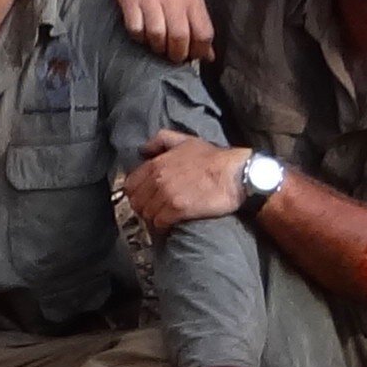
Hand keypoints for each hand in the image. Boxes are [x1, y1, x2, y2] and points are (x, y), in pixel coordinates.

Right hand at [100, 0, 217, 61]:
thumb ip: (200, 24)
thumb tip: (209, 55)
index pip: (203, 33)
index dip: (200, 51)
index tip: (193, 55)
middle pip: (180, 38)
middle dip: (177, 55)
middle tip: (173, 55)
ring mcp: (150, 0)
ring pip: (157, 36)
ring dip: (157, 47)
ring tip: (158, 46)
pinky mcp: (130, 1)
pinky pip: (136, 29)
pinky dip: (139, 37)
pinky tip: (143, 33)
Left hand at [123, 129, 253, 230]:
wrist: (235, 175)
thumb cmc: (213, 158)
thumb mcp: (185, 141)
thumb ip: (161, 140)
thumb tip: (143, 150)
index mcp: (156, 164)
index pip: (130, 184)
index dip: (136, 193)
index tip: (144, 197)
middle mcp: (158, 180)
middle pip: (136, 202)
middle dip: (143, 207)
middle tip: (153, 210)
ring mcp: (166, 196)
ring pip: (146, 214)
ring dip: (152, 217)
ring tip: (162, 217)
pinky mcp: (178, 210)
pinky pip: (159, 223)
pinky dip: (162, 226)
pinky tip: (169, 223)